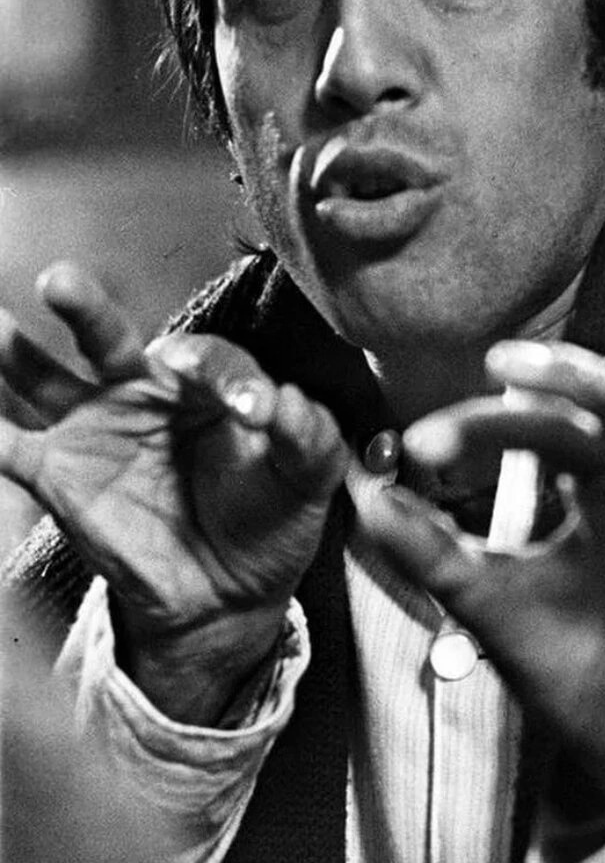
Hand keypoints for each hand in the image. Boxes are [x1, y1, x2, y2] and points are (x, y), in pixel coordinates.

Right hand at [0, 263, 350, 722]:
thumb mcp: (308, 473)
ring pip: (46, 381)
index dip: (230, 378)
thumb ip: (306, 433)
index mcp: (207, 381)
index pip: (209, 359)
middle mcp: (144, 392)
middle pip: (110, 340)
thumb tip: (281, 402)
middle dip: (85, 309)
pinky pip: (13, 450)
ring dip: (14, 353)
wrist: (231, 590)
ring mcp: (96, 430)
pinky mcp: (61, 477)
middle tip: (60, 281)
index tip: (253, 411)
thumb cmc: (272, 513)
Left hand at [363, 340, 604, 834]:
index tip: (418, 443)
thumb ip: (432, 550)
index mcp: (594, 487)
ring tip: (598, 385)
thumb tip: (368, 498)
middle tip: (505, 360)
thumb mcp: (486, 599)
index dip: (485, 425)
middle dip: (567, 379)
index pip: (545, 429)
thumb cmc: (565, 657)